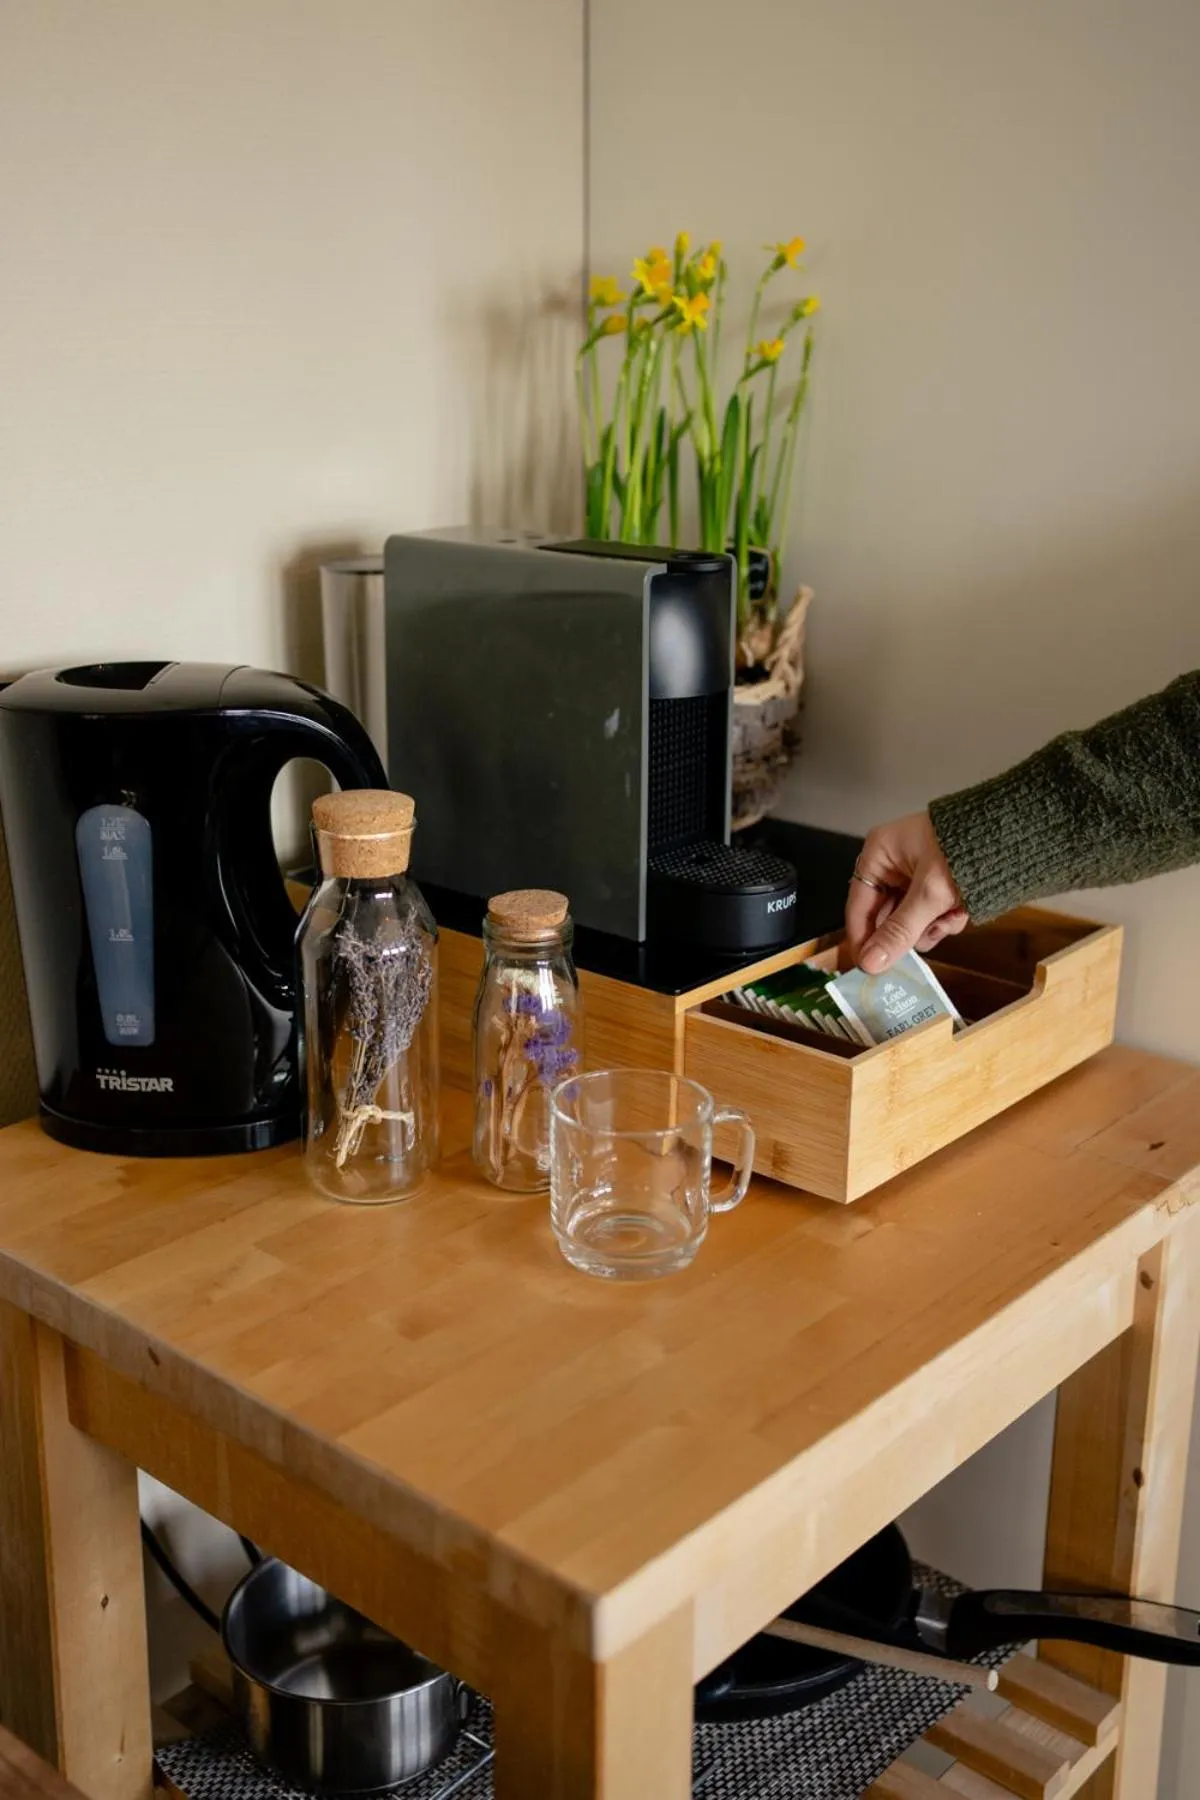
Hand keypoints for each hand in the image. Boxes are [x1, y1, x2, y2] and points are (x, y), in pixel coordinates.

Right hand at [845, 811, 968, 972]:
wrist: (1011, 836)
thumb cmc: (966, 851)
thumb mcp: (930, 894)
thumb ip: (900, 931)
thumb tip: (870, 964)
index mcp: (879, 854)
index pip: (858, 905)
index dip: (863, 939)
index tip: (869, 969)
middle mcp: (892, 863)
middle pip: (886, 915)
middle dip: (908, 932)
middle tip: (919, 950)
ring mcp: (915, 873)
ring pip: (910, 918)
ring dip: (930, 927)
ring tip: (950, 921)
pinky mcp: (936, 882)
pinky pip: (929, 912)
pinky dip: (944, 919)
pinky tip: (960, 914)